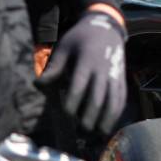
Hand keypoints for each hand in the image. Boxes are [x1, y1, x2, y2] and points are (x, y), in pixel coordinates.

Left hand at [36, 10, 127, 134]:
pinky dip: (117, 112)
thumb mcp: (64, 47)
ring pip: (114, 100)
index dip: (73, 101)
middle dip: (90, 116)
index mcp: (87, 60)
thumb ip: (54, 67)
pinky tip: (111, 124)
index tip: (66, 113)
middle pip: (98, 96)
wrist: (106, 27)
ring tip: (99, 133)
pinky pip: (122, 97)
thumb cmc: (80, 38)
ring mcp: (115, 74)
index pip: (80, 85)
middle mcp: (103, 69)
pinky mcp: (121, 78)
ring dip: (108, 118)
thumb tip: (38, 85)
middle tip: (82, 130)